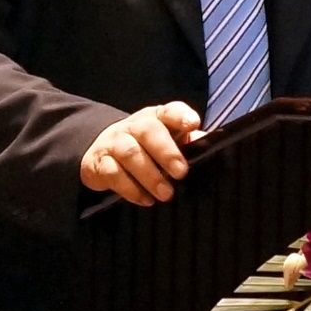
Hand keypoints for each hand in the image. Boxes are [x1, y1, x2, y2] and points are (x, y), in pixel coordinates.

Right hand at [79, 102, 204, 205]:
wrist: (102, 151)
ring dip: (150, 175)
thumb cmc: (147, 146)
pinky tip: (145, 199)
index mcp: (157, 117)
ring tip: (166, 194)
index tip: (193, 125)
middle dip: (166, 151)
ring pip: (130, 153)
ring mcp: (114, 142)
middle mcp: (135, 126)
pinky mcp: (99, 162)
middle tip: (181, 173)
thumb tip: (211, 148)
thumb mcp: (168, 141)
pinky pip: (113, 174)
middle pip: (149, 131)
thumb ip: (189, 144)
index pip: (170, 111)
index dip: (181, 116)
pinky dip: (130, 189)